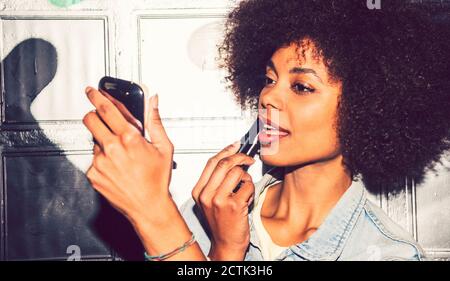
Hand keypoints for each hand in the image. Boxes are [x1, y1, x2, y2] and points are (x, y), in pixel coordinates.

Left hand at [82, 87, 174, 224]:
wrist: (148, 206)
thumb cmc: (157, 179)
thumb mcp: (163, 147)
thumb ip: (155, 121)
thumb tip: (153, 101)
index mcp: (129, 139)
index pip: (106, 109)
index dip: (96, 97)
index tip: (92, 91)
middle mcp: (112, 149)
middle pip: (90, 120)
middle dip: (94, 115)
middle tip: (101, 118)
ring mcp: (100, 162)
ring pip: (93, 141)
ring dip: (103, 141)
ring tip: (119, 154)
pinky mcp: (93, 174)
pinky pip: (93, 159)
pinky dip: (102, 159)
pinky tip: (116, 166)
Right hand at [191, 143, 255, 260]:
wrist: (226, 244)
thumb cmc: (221, 222)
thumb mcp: (211, 199)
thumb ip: (217, 180)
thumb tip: (231, 157)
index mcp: (198, 191)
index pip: (212, 162)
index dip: (226, 150)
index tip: (236, 145)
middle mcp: (206, 195)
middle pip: (224, 163)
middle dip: (240, 157)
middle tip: (248, 159)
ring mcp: (219, 200)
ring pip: (237, 173)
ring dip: (246, 177)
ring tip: (244, 187)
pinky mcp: (233, 206)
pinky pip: (248, 186)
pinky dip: (251, 189)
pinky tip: (246, 198)